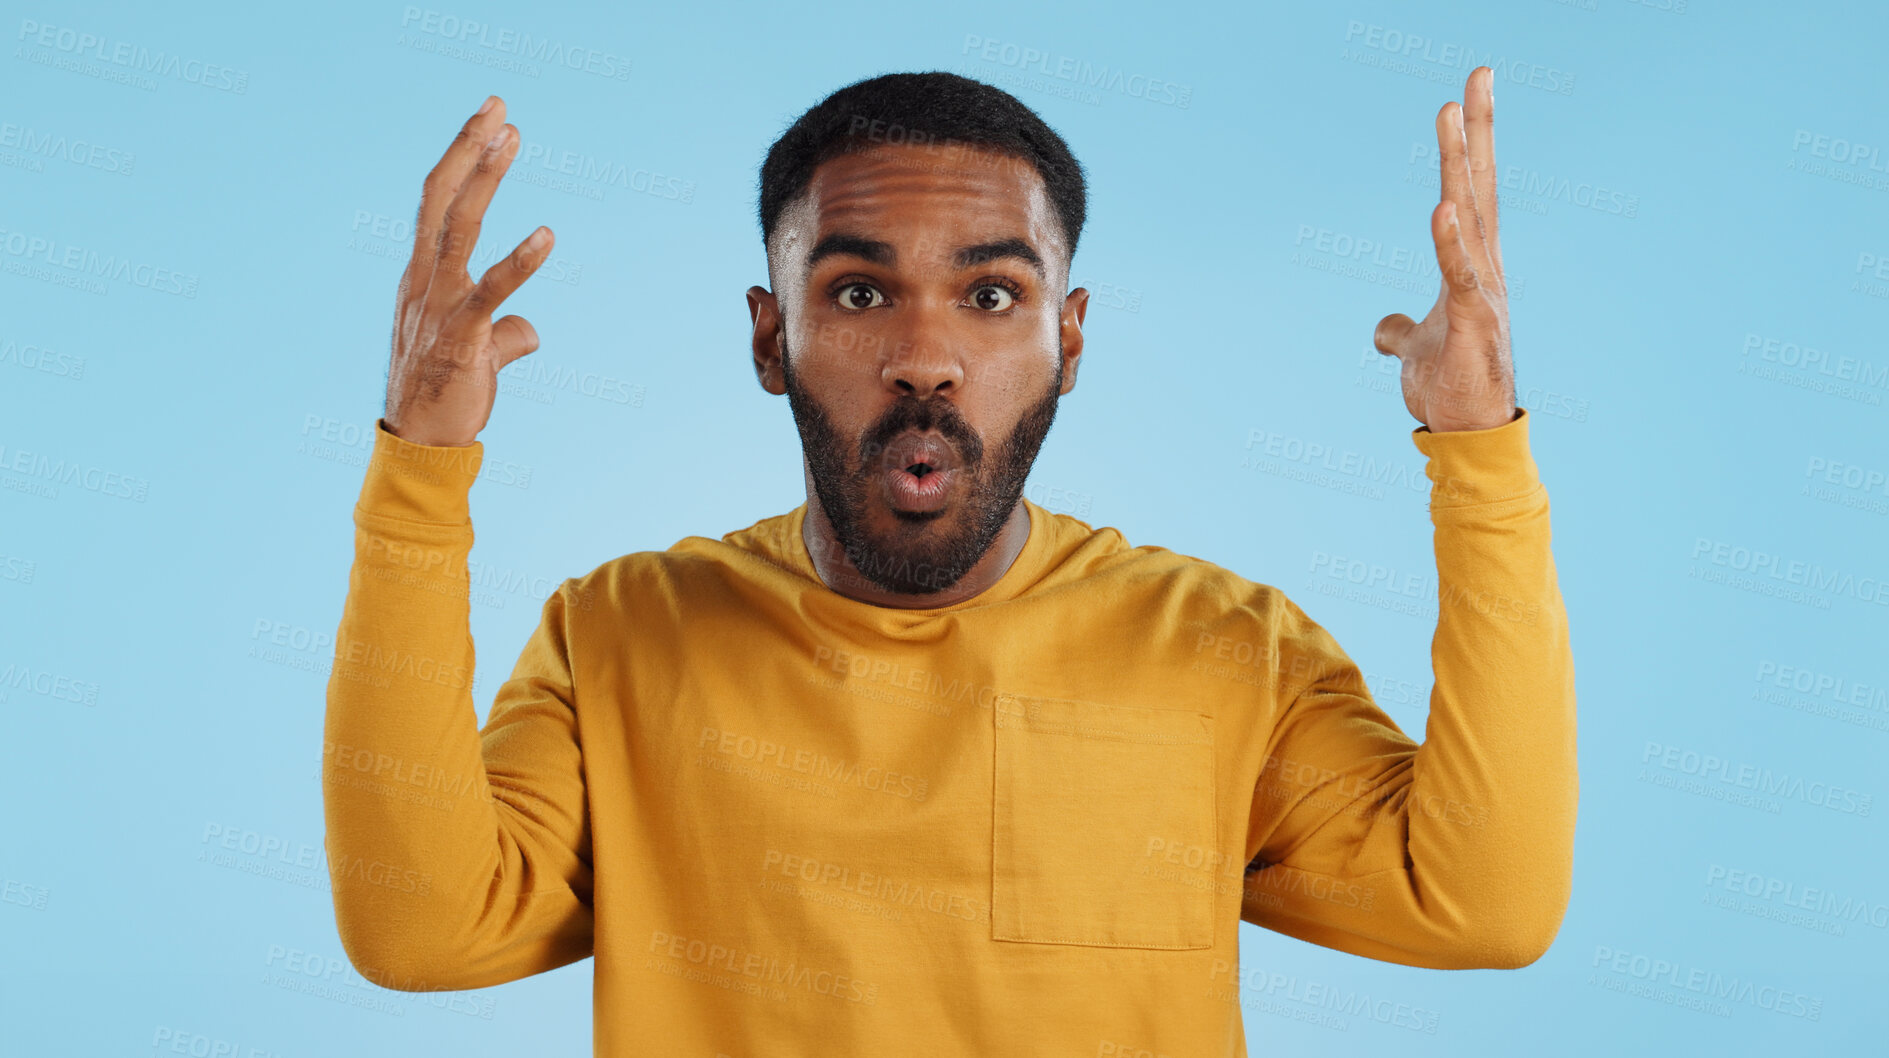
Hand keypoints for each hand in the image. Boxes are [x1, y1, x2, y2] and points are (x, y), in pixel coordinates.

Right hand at [383, 95, 554, 446]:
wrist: (421, 446)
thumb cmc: (445, 395)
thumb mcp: (478, 353)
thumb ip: (504, 332)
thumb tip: (528, 330)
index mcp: (423, 277)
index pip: (438, 203)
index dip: (463, 160)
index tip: (491, 122)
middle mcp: (424, 281)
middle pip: (442, 198)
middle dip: (469, 148)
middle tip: (498, 105)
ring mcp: (438, 306)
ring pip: (458, 228)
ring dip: (485, 178)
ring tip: (510, 136)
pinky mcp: (462, 338)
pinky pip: (490, 292)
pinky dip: (519, 262)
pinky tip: (547, 235)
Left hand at [1372, 67, 1515, 433]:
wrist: (1467, 435)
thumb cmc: (1450, 387)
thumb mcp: (1415, 350)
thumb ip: (1398, 332)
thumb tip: (1382, 331)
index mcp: (1472, 265)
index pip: (1471, 190)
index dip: (1470, 142)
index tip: (1468, 92)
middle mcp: (1484, 266)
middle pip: (1479, 184)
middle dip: (1477, 129)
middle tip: (1478, 72)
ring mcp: (1483, 290)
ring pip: (1471, 214)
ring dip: (1459, 164)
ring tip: (1450, 112)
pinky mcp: (1472, 321)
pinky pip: (1459, 273)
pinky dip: (1451, 240)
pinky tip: (1443, 206)